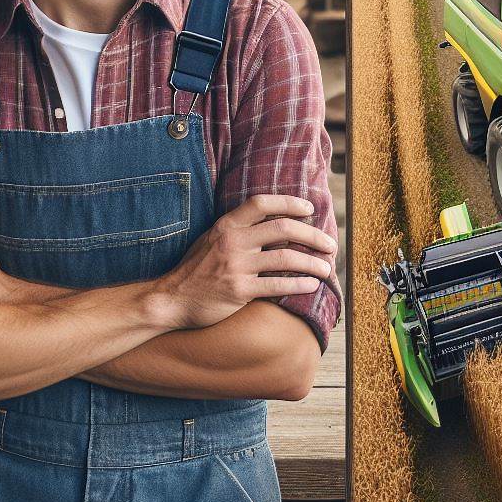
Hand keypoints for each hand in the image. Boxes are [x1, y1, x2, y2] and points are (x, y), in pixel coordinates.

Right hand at [147, 194, 335, 330]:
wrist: (172, 299)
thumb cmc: (197, 269)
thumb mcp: (212, 239)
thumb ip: (239, 230)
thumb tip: (277, 225)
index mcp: (227, 225)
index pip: (263, 203)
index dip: (290, 202)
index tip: (309, 209)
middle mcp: (233, 241)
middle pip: (284, 229)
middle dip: (313, 235)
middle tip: (330, 244)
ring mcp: (236, 266)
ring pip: (287, 257)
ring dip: (313, 262)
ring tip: (327, 267)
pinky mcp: (239, 290)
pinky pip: (278, 285)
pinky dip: (300, 284)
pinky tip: (312, 285)